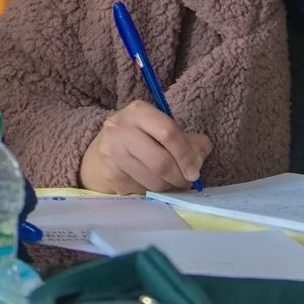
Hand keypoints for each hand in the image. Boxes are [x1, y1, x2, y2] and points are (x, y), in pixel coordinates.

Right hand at [78, 100, 211, 193]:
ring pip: (154, 180)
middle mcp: (121, 128)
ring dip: (169, 187)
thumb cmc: (139, 139)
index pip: (168, 132)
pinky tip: (152, 184)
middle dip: (180, 177)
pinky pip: (142, 190)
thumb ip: (188, 141)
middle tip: (185, 182)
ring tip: (170, 183)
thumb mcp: (160, 130)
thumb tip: (201, 155)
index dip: (186, 155)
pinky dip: (153, 192)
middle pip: (161, 161)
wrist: (102, 152)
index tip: (194, 172)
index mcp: (139, 111)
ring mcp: (112, 151)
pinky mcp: (110, 174)